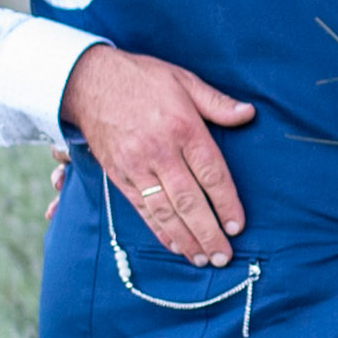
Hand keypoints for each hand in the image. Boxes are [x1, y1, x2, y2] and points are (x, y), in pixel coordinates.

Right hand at [61, 45, 255, 266]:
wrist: (88, 81)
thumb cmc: (142, 79)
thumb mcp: (184, 80)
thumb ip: (217, 103)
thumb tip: (248, 114)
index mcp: (182, 127)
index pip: (211, 174)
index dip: (226, 203)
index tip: (237, 226)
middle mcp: (160, 151)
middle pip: (189, 200)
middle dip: (208, 232)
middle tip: (223, 256)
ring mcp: (136, 165)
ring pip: (165, 210)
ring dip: (186, 238)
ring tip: (202, 258)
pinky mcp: (119, 175)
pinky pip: (141, 208)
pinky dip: (158, 230)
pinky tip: (174, 245)